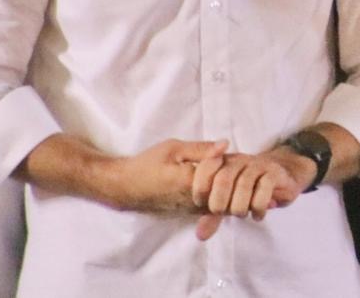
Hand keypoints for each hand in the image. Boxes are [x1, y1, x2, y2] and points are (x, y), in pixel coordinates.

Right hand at [106, 138, 228, 212]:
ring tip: (221, 167)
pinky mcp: (194, 215)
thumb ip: (201, 148)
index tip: (222, 148)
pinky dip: (220, 192)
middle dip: (231, 172)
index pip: (224, 171)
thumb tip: (226, 144)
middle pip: (229, 188)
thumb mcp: (173, 148)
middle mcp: (196, 202)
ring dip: (227, 183)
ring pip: (225, 199)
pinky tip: (214, 179)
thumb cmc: (148, 165)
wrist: (127, 188)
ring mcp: (196, 211)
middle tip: (228, 158)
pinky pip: (216, 205)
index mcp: (191, 184)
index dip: (227, 158)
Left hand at [193, 147, 311, 238]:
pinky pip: (264, 189)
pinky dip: (258, 207)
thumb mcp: (229, 200)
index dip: (200, 188)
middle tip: (221, 213)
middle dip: (219, 202)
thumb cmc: (250, 189)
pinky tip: (258, 215)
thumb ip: (213, 215)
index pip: (206, 167)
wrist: (282, 177)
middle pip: (223, 178)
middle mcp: (239, 160)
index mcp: (223, 162)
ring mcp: (258, 165)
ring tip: (241, 215)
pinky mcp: (275, 173)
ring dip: (239, 207)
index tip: (200, 203)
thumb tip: (200, 235)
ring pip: (244, 185)